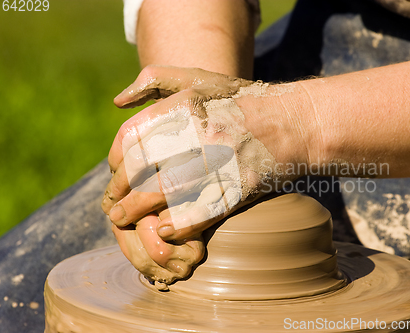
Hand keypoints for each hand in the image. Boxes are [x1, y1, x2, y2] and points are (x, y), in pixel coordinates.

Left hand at [102, 66, 297, 282]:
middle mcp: (201, 131)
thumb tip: (119, 101)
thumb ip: (156, 80)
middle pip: (143, 166)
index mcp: (186, 104)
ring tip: (123, 220)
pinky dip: (178, 225)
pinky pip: (202, 211)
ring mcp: (223, 160)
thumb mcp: (201, 78)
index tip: (114, 173)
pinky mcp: (243, 185)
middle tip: (113, 204)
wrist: (296, 122)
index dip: (115, 160)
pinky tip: (162, 231)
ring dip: (138, 211)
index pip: (132, 136)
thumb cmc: (242, 102)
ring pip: (166, 192)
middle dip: (120, 189)